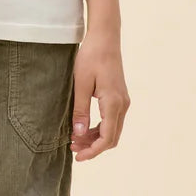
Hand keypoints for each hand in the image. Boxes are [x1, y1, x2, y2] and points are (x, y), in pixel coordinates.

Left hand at [71, 34, 129, 161]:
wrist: (105, 39)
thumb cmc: (91, 57)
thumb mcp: (80, 83)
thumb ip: (80, 110)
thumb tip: (79, 134)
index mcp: (113, 103)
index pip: (107, 138)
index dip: (93, 151)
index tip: (77, 156)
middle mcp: (122, 104)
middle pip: (112, 138)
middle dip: (93, 147)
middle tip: (72, 149)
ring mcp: (123, 101)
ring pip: (112, 130)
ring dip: (96, 139)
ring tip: (75, 140)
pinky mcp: (119, 98)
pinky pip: (112, 121)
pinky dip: (99, 129)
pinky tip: (84, 129)